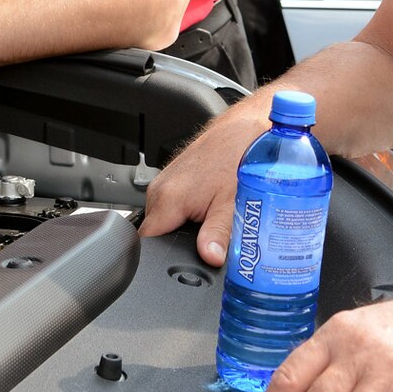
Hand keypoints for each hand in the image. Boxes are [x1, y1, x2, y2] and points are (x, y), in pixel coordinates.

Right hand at [138, 114, 262, 265]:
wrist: (245, 128)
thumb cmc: (241, 158)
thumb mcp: (233, 204)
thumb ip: (219, 235)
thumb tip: (210, 259)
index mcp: (168, 199)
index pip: (146, 244)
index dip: (161, 259)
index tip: (182, 263)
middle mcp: (160, 189)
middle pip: (157, 234)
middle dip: (178, 245)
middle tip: (208, 242)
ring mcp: (164, 182)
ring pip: (165, 220)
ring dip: (183, 228)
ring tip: (210, 220)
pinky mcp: (172, 178)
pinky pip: (170, 205)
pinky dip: (186, 212)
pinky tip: (208, 206)